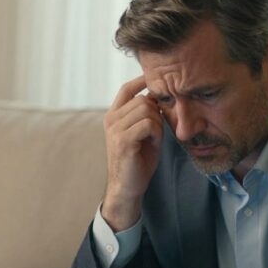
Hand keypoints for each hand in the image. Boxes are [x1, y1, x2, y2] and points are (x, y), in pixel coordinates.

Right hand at [101, 75, 162, 230]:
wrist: (128, 186)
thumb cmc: (138, 160)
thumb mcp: (141, 132)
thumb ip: (146, 114)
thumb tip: (156, 95)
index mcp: (113, 115)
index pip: (126, 89)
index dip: (141, 81)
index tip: (154, 80)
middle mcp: (111, 119)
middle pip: (143, 99)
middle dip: (156, 113)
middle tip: (155, 132)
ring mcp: (115, 129)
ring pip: (146, 110)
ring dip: (157, 124)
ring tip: (152, 139)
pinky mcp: (123, 140)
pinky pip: (148, 124)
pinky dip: (156, 133)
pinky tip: (152, 144)